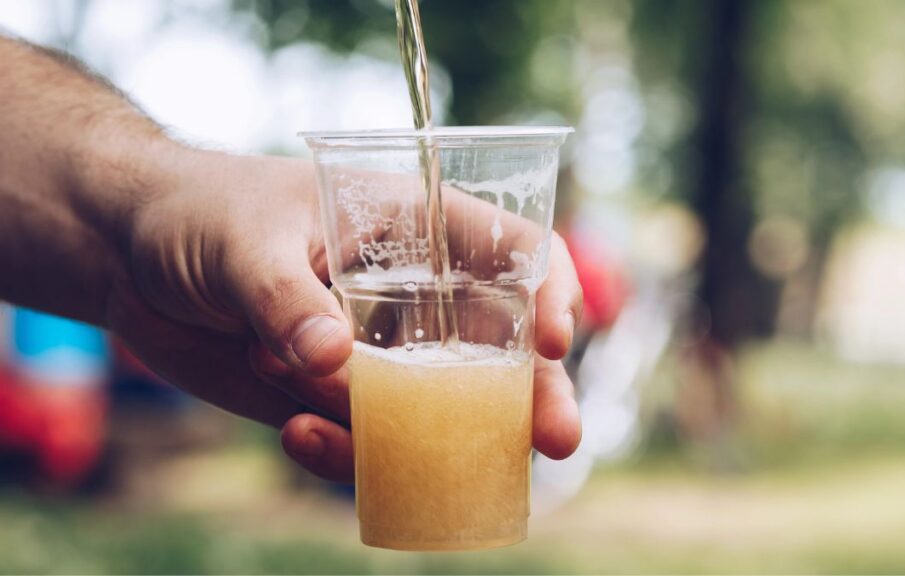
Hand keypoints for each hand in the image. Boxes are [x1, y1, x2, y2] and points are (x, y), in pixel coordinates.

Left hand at [107, 146, 582, 481]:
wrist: (128, 257)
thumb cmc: (195, 212)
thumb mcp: (241, 239)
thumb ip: (286, 298)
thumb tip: (334, 365)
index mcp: (413, 226)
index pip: (510, 249)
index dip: (548, 289)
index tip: (552, 338)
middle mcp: (411, 294)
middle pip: (502, 344)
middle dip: (535, 393)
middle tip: (555, 439)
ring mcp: (377, 354)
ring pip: (443, 408)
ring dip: (440, 446)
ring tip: (393, 464)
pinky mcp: (334, 399)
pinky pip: (368, 441)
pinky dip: (347, 455)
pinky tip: (299, 435)